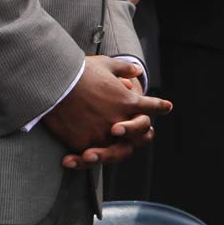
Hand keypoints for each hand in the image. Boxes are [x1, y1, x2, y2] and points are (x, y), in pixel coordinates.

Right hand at [43, 56, 170, 163]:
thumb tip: (136, 70)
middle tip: (127, 131)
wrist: (56, 83)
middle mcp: (119, 120)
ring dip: (112, 151)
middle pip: (139, 135)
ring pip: (115, 150)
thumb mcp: (106, 64)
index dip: (159, 106)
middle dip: (138, 132)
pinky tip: (74, 160)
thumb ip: (123, 69)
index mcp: (128, 101)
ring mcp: (102, 134)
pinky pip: (88, 156)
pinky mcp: (83, 143)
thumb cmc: (81, 71)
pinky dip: (83, 160)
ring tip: (100, 152)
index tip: (167, 107)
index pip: (151, 106)